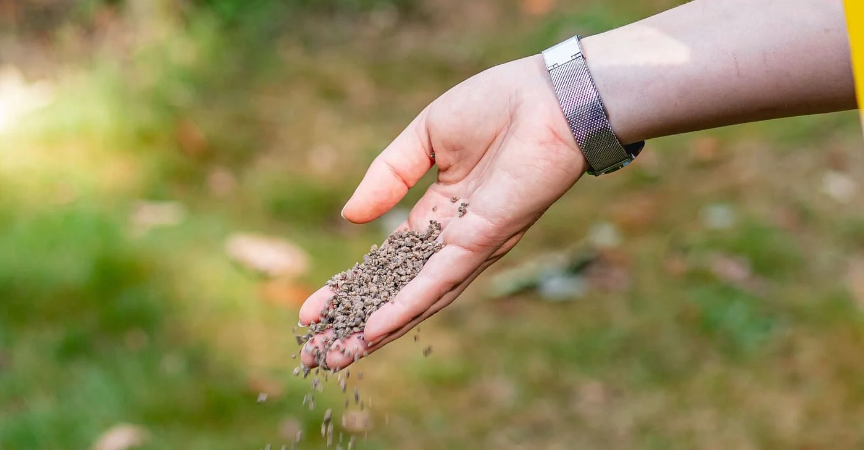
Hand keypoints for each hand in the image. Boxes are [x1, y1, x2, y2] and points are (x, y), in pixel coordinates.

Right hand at [298, 55, 586, 369]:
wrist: (553, 96)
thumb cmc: (501, 104)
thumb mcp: (426, 136)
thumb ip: (387, 175)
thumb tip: (350, 217)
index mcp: (442, 214)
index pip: (388, 264)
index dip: (350, 289)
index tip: (311, 313)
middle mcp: (456, 240)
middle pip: (397, 293)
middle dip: (355, 325)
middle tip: (313, 355)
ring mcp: (472, 246)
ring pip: (417, 300)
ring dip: (375, 331)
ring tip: (334, 358)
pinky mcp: (486, 240)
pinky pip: (441, 281)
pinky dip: (407, 307)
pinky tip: (375, 330)